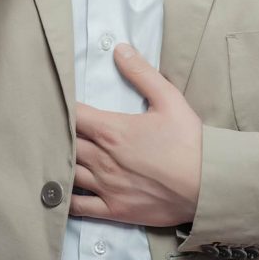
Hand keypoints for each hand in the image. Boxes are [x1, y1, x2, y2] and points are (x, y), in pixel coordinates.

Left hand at [70, 42, 202, 226]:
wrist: (208, 185)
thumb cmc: (190, 143)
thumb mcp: (169, 99)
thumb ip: (141, 73)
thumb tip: (119, 49)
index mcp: (112, 131)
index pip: (73, 115)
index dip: (62, 107)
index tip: (55, 103)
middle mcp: (103, 159)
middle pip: (65, 143)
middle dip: (58, 134)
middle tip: (49, 128)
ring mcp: (106, 186)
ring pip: (67, 173)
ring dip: (59, 162)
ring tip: (52, 156)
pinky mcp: (114, 210)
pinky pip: (79, 207)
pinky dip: (65, 198)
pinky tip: (60, 192)